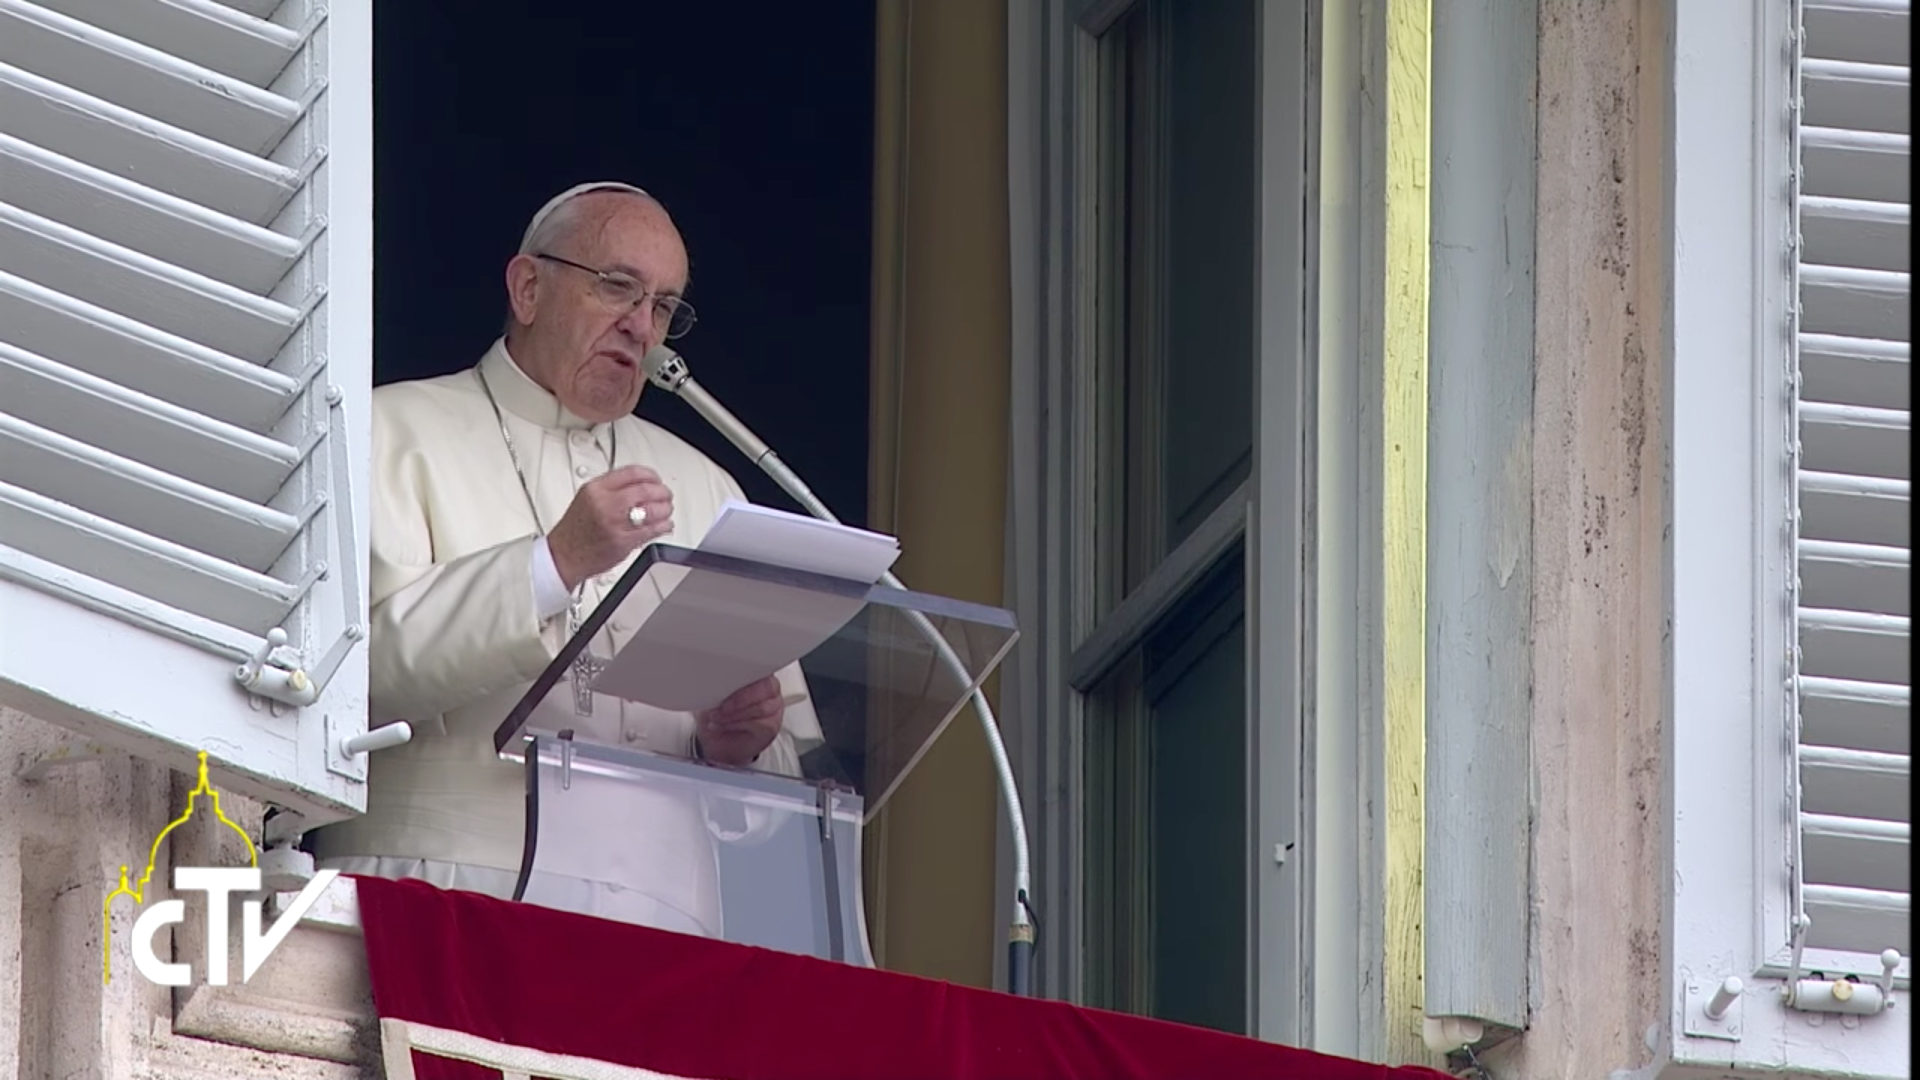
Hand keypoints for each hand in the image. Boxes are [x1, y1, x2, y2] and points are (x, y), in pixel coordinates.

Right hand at [546, 466, 673, 590]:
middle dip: (662, 492)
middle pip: (646, 490)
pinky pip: (651, 530)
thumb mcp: (588, 498)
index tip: (656, 479)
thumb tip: (640, 483)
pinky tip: (665, 525)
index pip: (632, 473)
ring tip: (666, 510)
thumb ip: (612, 488)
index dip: (651, 475)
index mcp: (596, 489)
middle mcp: (605, 503)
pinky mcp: (623, 542)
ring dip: (665, 509)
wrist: (563, 556)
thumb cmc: (575, 529)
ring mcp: (615, 523)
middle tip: (666, 495)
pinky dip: (663, 526)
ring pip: (652, 509)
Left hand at [694, 676, 784, 766]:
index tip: (727, 678)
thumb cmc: (716, 713)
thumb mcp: (711, 692)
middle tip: (719, 704)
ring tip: (716, 716)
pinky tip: (722, 724)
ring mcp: (773, 707)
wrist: (716, 741)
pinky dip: (736, 724)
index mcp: (757, 673)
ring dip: (734, 713)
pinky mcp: (771, 726)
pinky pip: (759, 723)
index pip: (760, 664)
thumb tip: (711, 675)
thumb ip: (718, 681)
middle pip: (765, 686)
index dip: (746, 670)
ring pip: (761, 707)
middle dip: (738, 697)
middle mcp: (769, 688)